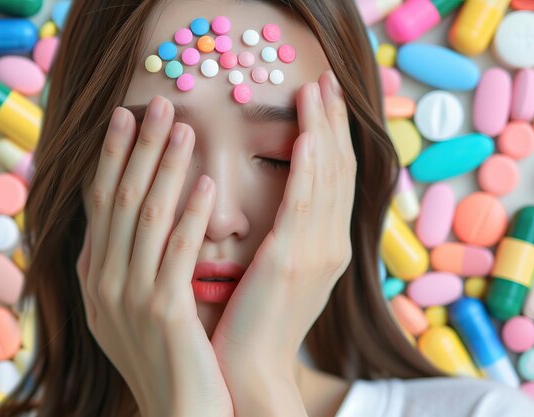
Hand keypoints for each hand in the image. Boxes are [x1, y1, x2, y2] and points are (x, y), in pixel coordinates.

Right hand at [77, 96, 233, 416]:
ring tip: (182, 127)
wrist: (179, 411)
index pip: (99, 204)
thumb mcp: (128, 308)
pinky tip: (206, 182)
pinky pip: (178, 252)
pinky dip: (191, 214)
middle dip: (136, 147)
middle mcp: (102, 282)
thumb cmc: (162, 355)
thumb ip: (121, 264)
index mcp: (94, 277)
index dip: (110, 157)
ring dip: (164, 167)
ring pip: (146, 217)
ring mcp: (129, 298)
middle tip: (155, 103)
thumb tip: (125, 219)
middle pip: (119, 199)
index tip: (125, 118)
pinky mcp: (163, 313)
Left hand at [211, 70, 356, 381]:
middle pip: (338, 169)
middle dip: (333, 121)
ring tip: (315, 89)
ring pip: (326, 178)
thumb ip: (285, 234)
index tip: (323, 99)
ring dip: (322, 131)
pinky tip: (306, 137)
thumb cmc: (252, 321)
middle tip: (326, 79)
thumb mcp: (276, 271)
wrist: (250, 370)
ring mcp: (317, 253)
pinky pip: (304, 204)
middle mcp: (331, 244)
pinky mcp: (292, 262)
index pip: (335, 177)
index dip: (333, 135)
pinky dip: (308, 168)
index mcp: (327, 246)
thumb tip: (278, 201)